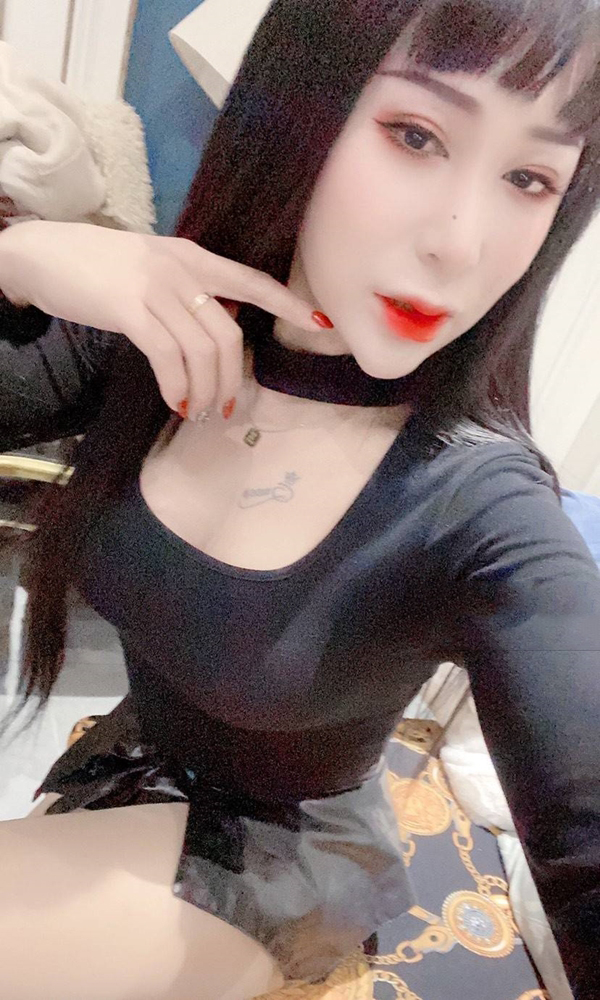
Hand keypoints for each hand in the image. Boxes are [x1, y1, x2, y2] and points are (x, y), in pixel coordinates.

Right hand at [0, 220, 330, 418]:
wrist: (43, 254)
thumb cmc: (99, 268)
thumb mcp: (154, 269)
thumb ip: (189, 291)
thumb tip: (219, 321)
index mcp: (194, 258)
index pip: (252, 281)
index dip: (288, 304)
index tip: (322, 323)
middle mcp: (182, 269)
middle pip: (229, 333)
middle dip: (232, 379)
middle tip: (225, 409)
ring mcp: (156, 288)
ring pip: (202, 350)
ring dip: (205, 391)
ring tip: (197, 412)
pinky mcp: (129, 309)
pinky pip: (168, 356)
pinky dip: (177, 385)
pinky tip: (175, 401)